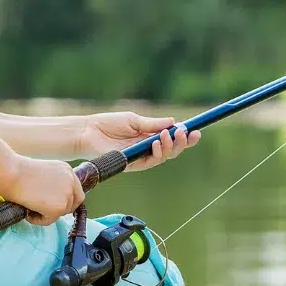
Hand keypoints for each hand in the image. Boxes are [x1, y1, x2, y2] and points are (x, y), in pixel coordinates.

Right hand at [3, 156, 85, 223]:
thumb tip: (53, 199)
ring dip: (47, 214)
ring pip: (61, 213)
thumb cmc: (18, 171)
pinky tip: (28, 211)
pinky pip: (49, 220)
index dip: (67, 200)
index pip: (76, 191)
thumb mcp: (44, 173)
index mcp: (67, 170)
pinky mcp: (58, 207)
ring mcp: (66, 195)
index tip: (54, 204)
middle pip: (73, 203)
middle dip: (59, 208)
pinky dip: (38, 219)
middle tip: (42, 209)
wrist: (10, 173)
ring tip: (31, 207)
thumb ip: (54, 183)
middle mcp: (71, 181)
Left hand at [81, 112, 199, 170]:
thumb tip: (173, 122)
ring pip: (164, 157)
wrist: (89, 132)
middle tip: (186, 133)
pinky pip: (150, 162)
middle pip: (172, 149)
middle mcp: (147, 148)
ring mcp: (141, 157)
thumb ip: (153, 124)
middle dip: (182, 143)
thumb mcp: (134, 120)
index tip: (196, 131)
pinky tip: (157, 142)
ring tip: (169, 134)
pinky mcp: (133, 164)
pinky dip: (157, 152)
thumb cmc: (108, 124)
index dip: (185, 136)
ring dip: (170, 146)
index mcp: (149, 135)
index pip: (171, 138)